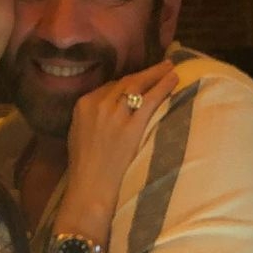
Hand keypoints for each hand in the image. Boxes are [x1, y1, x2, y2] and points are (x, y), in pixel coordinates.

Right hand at [61, 59, 178, 228]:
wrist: (90, 187)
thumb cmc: (84, 167)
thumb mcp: (79, 133)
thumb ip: (91, 116)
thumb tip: (109, 107)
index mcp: (83, 105)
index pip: (110, 86)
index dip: (129, 81)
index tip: (141, 79)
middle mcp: (98, 104)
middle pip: (125, 82)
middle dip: (145, 73)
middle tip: (162, 65)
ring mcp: (114, 114)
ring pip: (138, 85)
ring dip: (156, 74)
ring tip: (170, 67)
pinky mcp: (131, 127)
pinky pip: (149, 99)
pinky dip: (162, 86)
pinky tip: (173, 79)